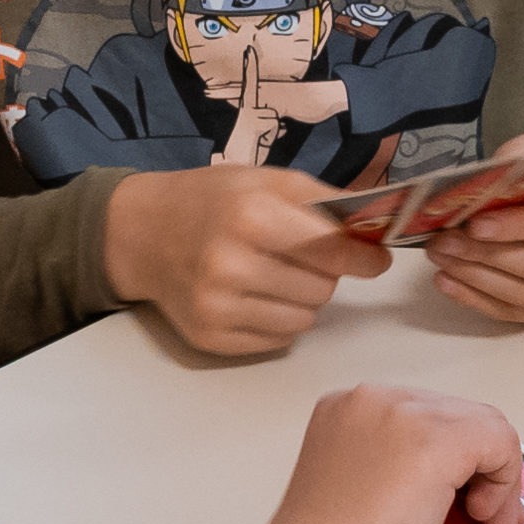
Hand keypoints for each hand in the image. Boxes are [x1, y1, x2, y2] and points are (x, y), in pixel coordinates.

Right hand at [104, 164, 390, 354]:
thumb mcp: (266, 180)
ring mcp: (217, 306)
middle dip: (323, 273)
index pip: (331, 251)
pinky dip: (278, 322)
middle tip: (298, 256)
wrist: (143, 233)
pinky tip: (254, 296)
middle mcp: (230, 265)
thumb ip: (325, 201)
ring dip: (302, 301)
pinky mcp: (210, 337)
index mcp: (249, 216)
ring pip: (304, 321)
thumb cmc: (212, 200)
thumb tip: (379, 223)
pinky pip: (277, 342)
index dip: (362, 256)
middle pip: (322, 289)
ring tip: (275, 276)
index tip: (376, 258)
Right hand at [247, 382, 523, 523]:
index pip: (430, 416)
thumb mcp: (362, 491)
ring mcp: (401, 413)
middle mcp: (371, 399)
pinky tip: (484, 519)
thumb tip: (456, 481)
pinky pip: (500, 442)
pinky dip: (506, 484)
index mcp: (346, 410)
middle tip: (479, 519)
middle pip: (461, 416)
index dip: (456, 463)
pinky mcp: (433, 441)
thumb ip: (400, 471)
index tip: (457, 503)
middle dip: (480, 469)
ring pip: (486, 426)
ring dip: (497, 479)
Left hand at [421, 137, 523, 327]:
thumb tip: (474, 193)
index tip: (475, 224)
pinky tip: (448, 282)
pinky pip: (517, 312)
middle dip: (486, 254)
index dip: (518, 226)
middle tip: (445, 241)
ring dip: (476, 278)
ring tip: (441, 257)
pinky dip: (478, 299)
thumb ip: (514, 168)